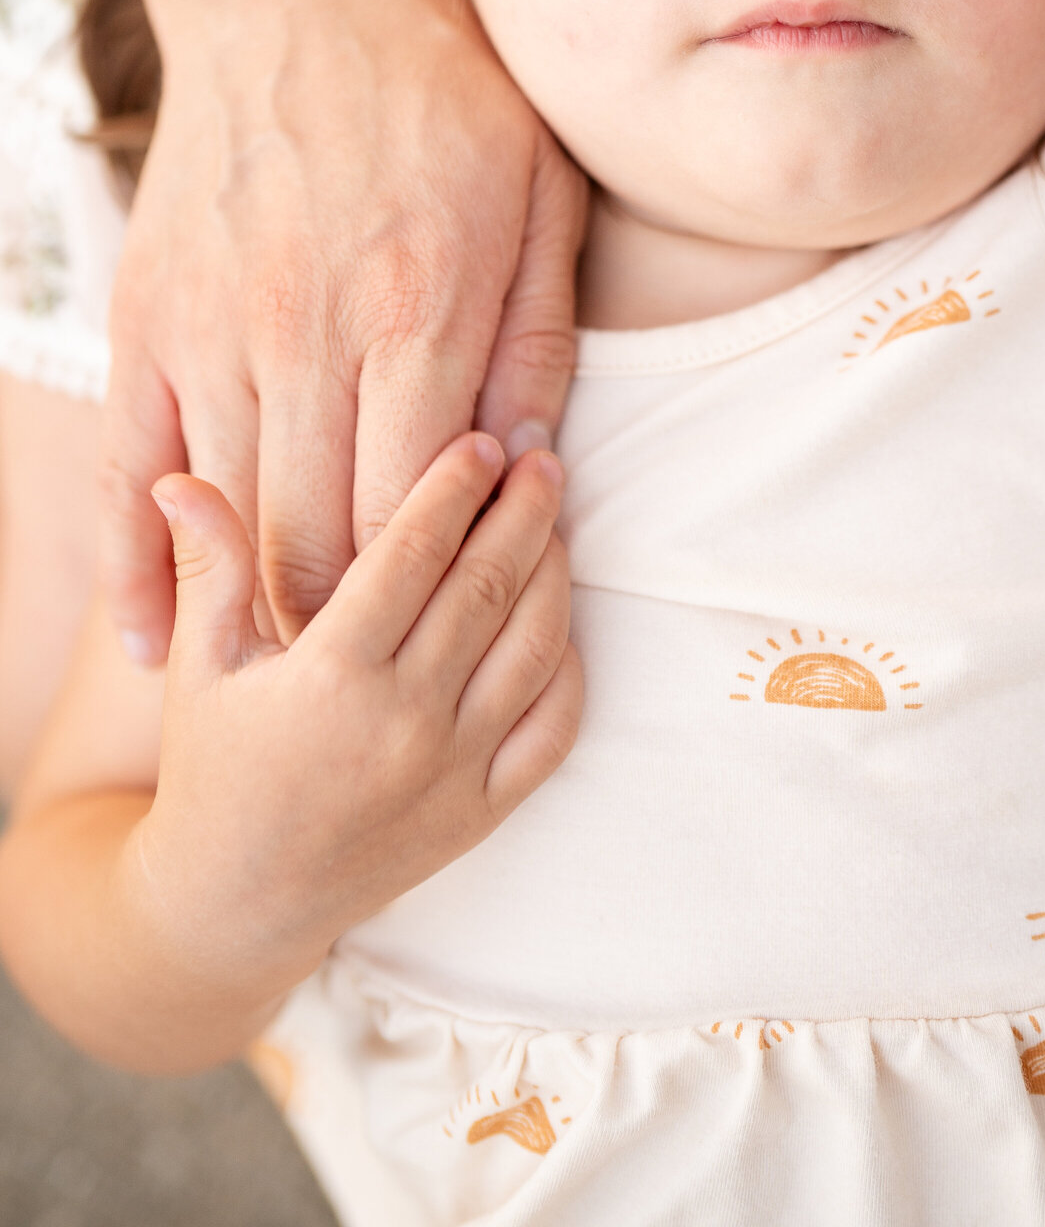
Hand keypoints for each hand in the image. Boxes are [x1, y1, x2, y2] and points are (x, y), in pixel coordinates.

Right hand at [100, 0, 587, 663]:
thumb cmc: (444, 94)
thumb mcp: (539, 196)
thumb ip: (537, 337)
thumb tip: (533, 466)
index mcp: (419, 308)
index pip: (418, 509)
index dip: (432, 596)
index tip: (450, 642)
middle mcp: (307, 331)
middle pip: (316, 537)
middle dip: (346, 634)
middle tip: (375, 692)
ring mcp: (212, 328)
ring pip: (227, 518)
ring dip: (260, 613)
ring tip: (295, 686)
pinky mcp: (147, 319)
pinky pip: (130, 469)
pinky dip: (138, 564)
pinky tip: (163, 639)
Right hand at [134, 432, 580, 985]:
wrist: (238, 906)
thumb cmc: (214, 768)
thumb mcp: (200, 666)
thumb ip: (209, 565)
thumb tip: (177, 476)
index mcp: (330, 677)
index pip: (411, 555)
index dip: (452, 488)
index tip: (479, 439)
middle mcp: (402, 723)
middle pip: (485, 588)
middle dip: (521, 511)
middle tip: (537, 452)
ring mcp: (451, 772)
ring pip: (532, 647)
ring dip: (552, 573)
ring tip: (552, 516)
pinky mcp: (482, 811)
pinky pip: (553, 727)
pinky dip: (567, 664)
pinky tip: (559, 614)